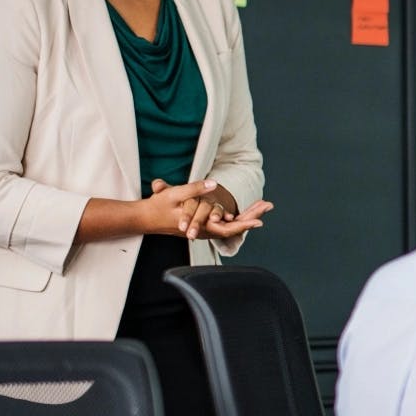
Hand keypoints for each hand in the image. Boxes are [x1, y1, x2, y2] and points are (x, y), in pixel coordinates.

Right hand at [148, 179, 272, 239]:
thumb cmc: (159, 206)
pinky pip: (226, 222)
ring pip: (232, 224)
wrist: (146, 217)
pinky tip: (249, 209)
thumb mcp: (175, 194)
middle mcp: (206, 231)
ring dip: (248, 214)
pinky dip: (239, 215)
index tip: (260, 220)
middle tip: (268, 205)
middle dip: (253, 215)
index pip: (229, 229)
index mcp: (201, 226)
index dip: (245, 224)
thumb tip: (214, 184)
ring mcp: (206, 229)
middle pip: (236, 227)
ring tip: (263, 203)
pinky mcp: (204, 225)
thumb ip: (195, 189)